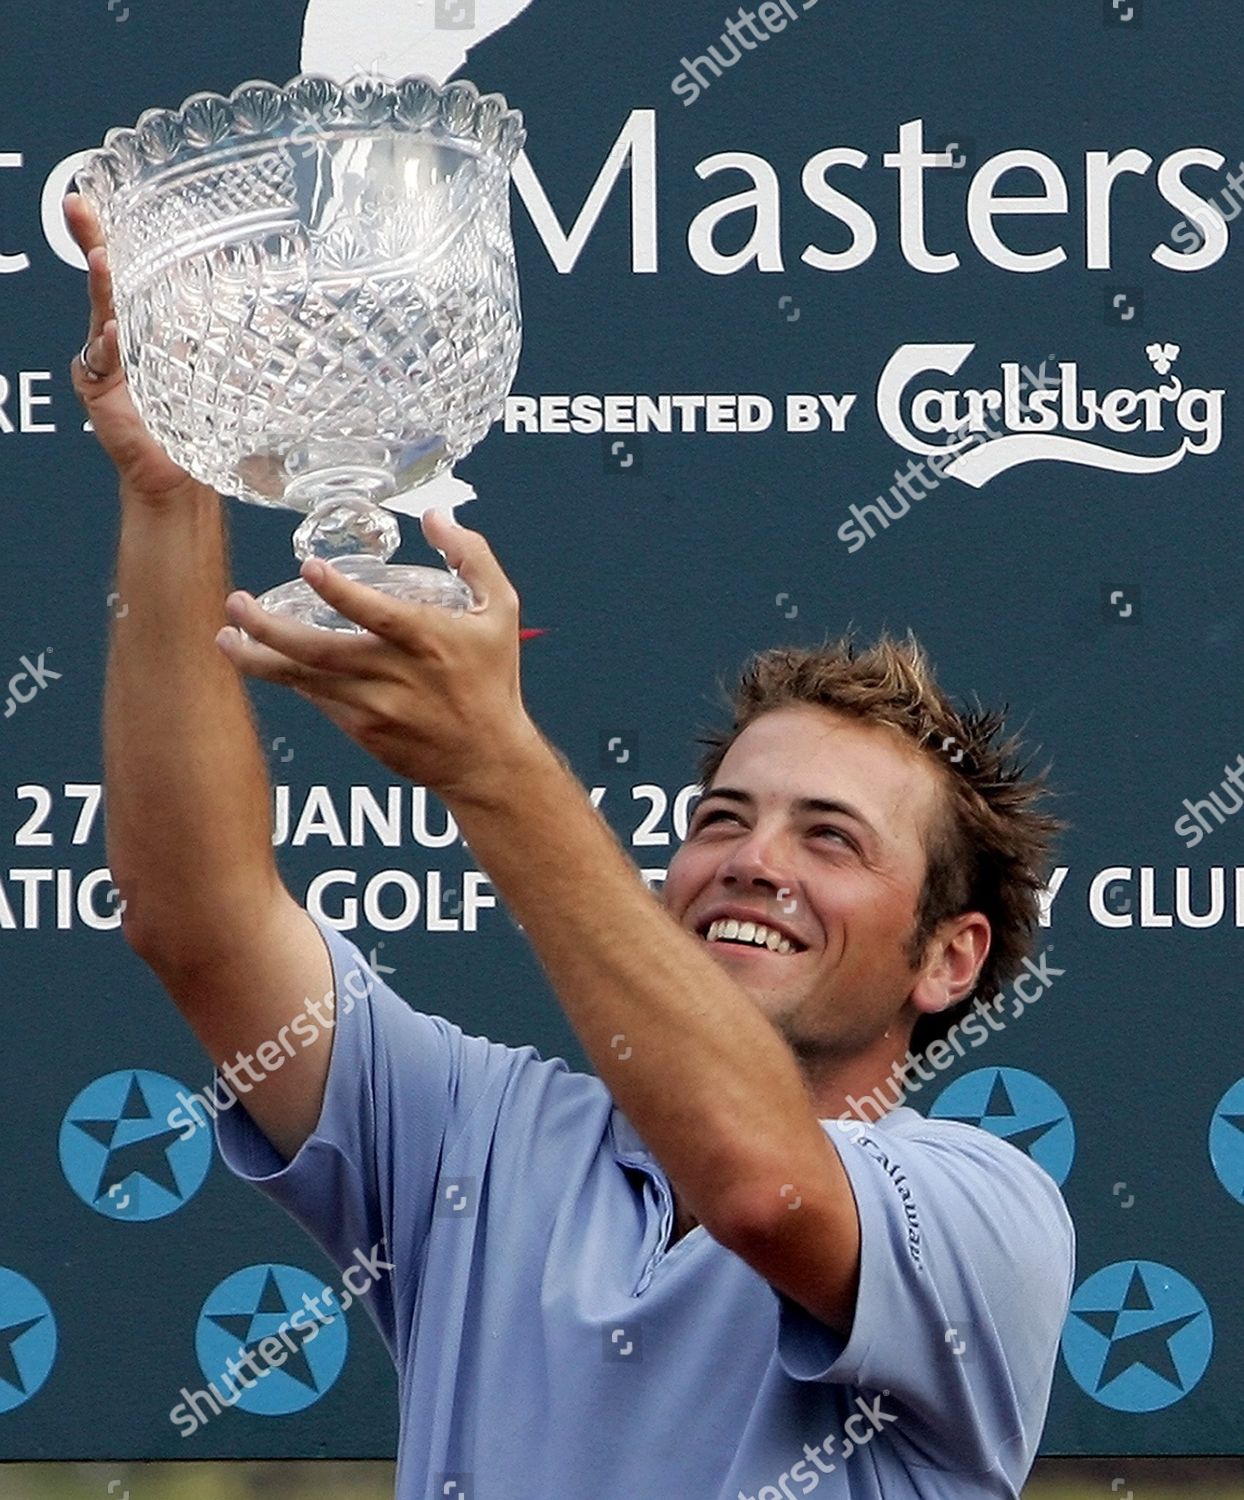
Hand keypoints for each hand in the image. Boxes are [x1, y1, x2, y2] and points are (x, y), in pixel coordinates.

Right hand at [64, 192, 209, 503]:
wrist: (185, 472)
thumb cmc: (206, 423)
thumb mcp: (227, 370)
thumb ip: (239, 338)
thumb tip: (281, 301)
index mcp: (152, 324)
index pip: (134, 271)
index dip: (119, 236)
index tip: (105, 199)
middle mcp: (124, 335)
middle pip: (105, 280)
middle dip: (94, 243)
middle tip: (83, 210)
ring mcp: (107, 359)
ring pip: (100, 314)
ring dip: (102, 289)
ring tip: (104, 264)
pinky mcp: (97, 388)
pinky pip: (100, 362)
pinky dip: (110, 348)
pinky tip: (116, 335)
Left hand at [214, 510, 542, 799]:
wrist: (486, 759)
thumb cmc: (493, 679)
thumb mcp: (501, 611)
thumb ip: (471, 557)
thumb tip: (434, 516)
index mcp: (428, 640)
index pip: (377, 615)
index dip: (340, 593)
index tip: (308, 569)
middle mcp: (395, 675)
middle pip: (319, 651)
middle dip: (268, 628)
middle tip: (236, 604)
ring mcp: (374, 707)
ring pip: (304, 680)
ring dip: (259, 659)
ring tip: (227, 638)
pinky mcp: (361, 731)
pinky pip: (316, 699)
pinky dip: (291, 678)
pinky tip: (269, 660)